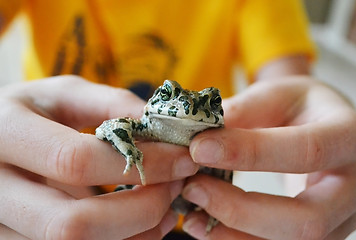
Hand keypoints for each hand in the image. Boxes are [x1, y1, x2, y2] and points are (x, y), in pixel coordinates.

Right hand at [0, 76, 197, 239]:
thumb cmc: (33, 112)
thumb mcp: (65, 95)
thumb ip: (111, 104)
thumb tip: (165, 125)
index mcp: (5, 134)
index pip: (74, 161)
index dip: (140, 164)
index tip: (183, 159)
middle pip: (72, 224)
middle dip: (141, 209)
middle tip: (176, 186)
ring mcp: (2, 224)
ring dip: (137, 232)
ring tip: (167, 206)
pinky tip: (146, 223)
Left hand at [183, 76, 355, 238]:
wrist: (322, 125)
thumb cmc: (300, 107)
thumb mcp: (277, 94)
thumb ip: (243, 111)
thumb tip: (198, 137)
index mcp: (348, 136)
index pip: (306, 151)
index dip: (250, 153)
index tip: (199, 149)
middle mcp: (354, 185)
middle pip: (308, 219)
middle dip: (242, 210)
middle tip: (194, 188)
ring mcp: (341, 216)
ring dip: (235, 232)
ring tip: (191, 213)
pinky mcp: (321, 231)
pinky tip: (205, 226)